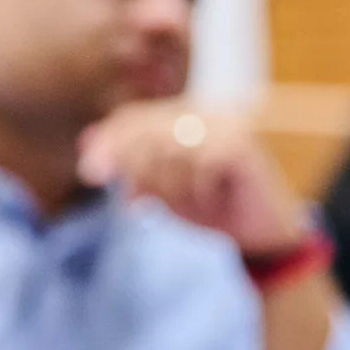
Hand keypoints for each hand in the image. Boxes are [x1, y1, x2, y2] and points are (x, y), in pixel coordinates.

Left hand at [77, 100, 308, 253]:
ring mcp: (227, 123)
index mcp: (185, 117)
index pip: (135, 118)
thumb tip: (88, 146)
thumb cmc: (212, 208)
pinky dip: (197, 187)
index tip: (90, 172)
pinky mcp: (244, 144)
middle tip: (133, 200)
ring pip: (172, 144)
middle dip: (131, 164)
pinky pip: (201, 161)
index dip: (110, 141)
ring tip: (181, 204)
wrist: (261, 237)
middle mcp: (206, 112)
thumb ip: (131, 167)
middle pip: (149, 128)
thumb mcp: (162, 189)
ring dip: (168, 184)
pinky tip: (209, 201)